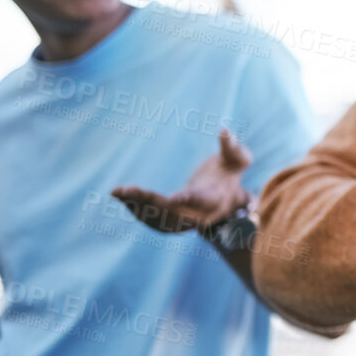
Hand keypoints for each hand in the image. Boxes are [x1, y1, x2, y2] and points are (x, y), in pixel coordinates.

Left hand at [113, 129, 252, 235]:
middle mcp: (199, 216)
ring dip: (136, 206)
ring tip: (117, 192)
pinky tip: (120, 196)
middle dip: (148, 202)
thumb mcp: (237, 160)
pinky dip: (135, 209)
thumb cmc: (229, 173)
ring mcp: (184, 223)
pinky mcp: (171, 224)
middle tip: (126, 190)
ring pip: (157, 219)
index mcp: (215, 199)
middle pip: (171, 213)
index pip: (200, 200)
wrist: (224, 198)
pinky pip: (151, 220)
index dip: (186, 200)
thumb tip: (225, 131)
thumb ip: (233, 148)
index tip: (172, 199)